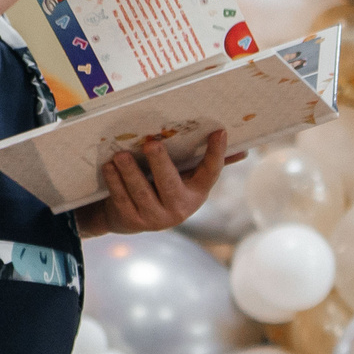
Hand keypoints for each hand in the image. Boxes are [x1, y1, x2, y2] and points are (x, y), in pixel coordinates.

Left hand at [85, 130, 227, 235]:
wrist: (131, 219)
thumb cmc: (163, 190)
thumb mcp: (185, 180)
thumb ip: (207, 165)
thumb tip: (244, 150)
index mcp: (196, 194)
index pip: (211, 173)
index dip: (216, 153)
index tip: (219, 132)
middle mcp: (180, 208)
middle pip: (170, 183)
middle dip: (160, 163)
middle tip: (151, 142)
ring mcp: (156, 217)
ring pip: (142, 192)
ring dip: (130, 172)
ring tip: (121, 155)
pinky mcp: (133, 221)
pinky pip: (123, 199)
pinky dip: (115, 182)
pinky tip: (110, 167)